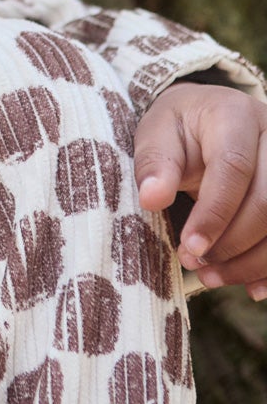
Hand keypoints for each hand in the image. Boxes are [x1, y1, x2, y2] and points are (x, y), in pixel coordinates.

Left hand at [134, 82, 266, 298]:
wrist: (205, 119)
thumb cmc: (179, 129)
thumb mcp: (157, 134)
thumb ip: (155, 163)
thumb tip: (151, 199)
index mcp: (235, 116)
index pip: (234, 167)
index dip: (215, 212)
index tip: (190, 246)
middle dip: (233, 241)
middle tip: (195, 262)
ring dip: (252, 261)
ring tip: (212, 276)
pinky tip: (251, 287)